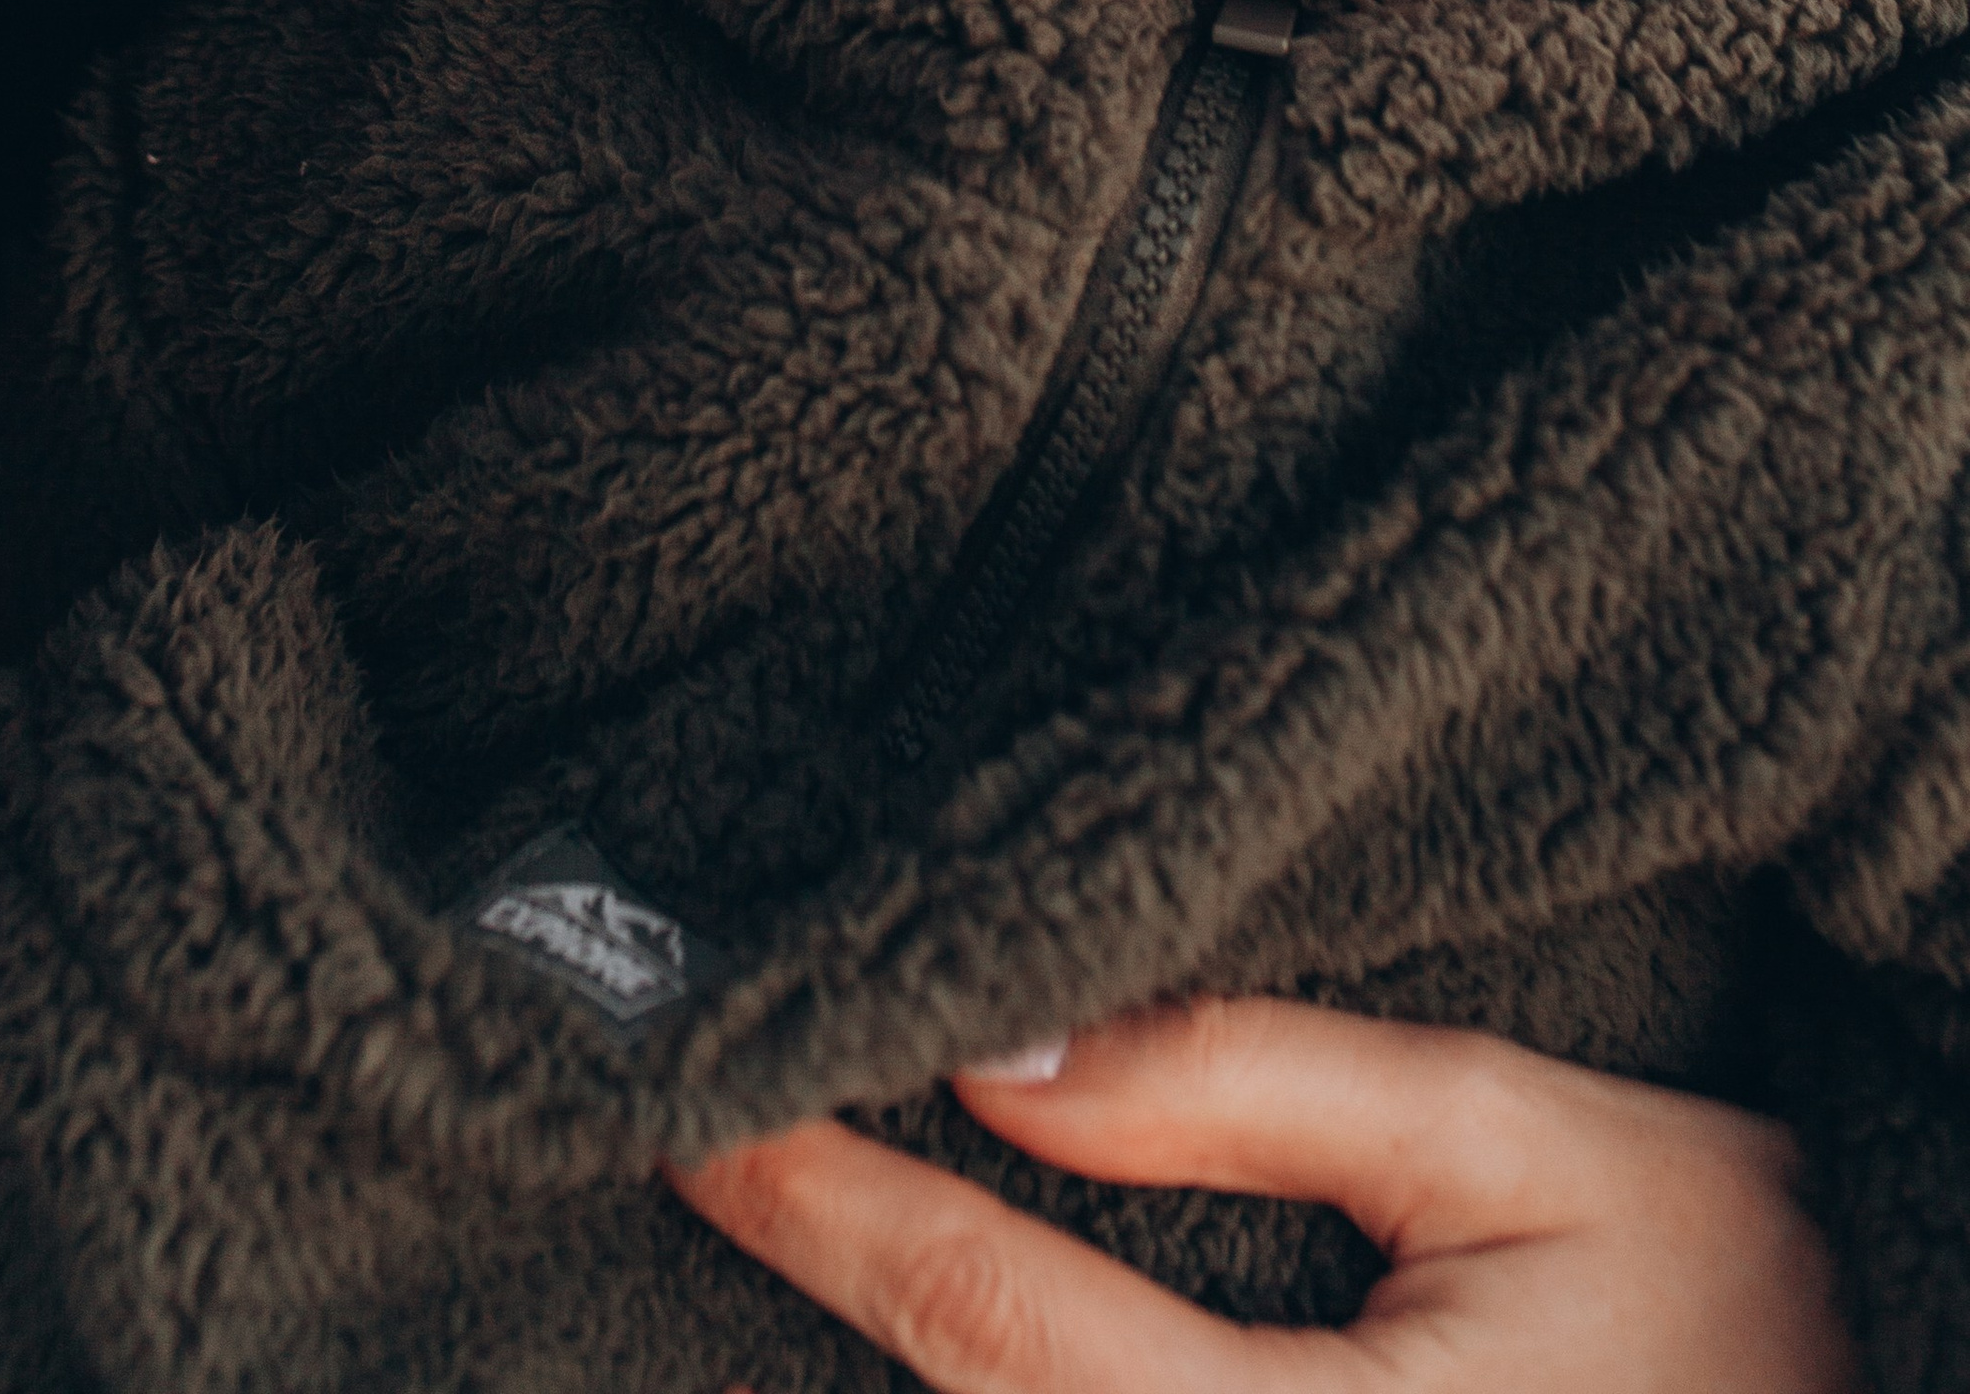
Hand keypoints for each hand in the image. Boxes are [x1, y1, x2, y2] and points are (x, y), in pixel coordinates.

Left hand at [670, 995, 1857, 1390]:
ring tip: (737, 1267)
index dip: (823, 1204)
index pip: (992, 1329)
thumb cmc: (1740, 1319)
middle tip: (672, 1165)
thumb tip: (1006, 1049)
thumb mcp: (1533, 1151)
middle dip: (799, 1328)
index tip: (700, 1100)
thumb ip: (1261, 1082)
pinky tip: (895, 1365)